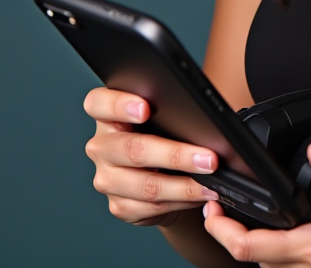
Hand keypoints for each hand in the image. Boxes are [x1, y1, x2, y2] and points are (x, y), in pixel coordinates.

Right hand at [83, 86, 220, 226]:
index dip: (119, 105)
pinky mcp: (119, 205)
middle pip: (131, 149)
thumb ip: (172, 105)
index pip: (99, 103)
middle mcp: (102, 146)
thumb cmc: (168, 129)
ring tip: (211, 183)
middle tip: (209, 159)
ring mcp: (107, 178)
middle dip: (175, 155)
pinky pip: (150, 207)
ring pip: (145, 185)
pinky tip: (200, 195)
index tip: (145, 109)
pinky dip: (181, 201)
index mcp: (107, 114)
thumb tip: (203, 111)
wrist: (165, 169)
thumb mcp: (167, 112)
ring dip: (184, 186)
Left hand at [203, 142, 310, 266]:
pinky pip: (282, 264)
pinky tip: (267, 226)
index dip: (222, 229)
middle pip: (250, 256)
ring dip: (246, 240)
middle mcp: (309, 267)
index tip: (212, 207)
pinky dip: (266, 246)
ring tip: (234, 212)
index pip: (250, 247)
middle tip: (217, 203)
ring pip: (265, 262)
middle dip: (228, 232)